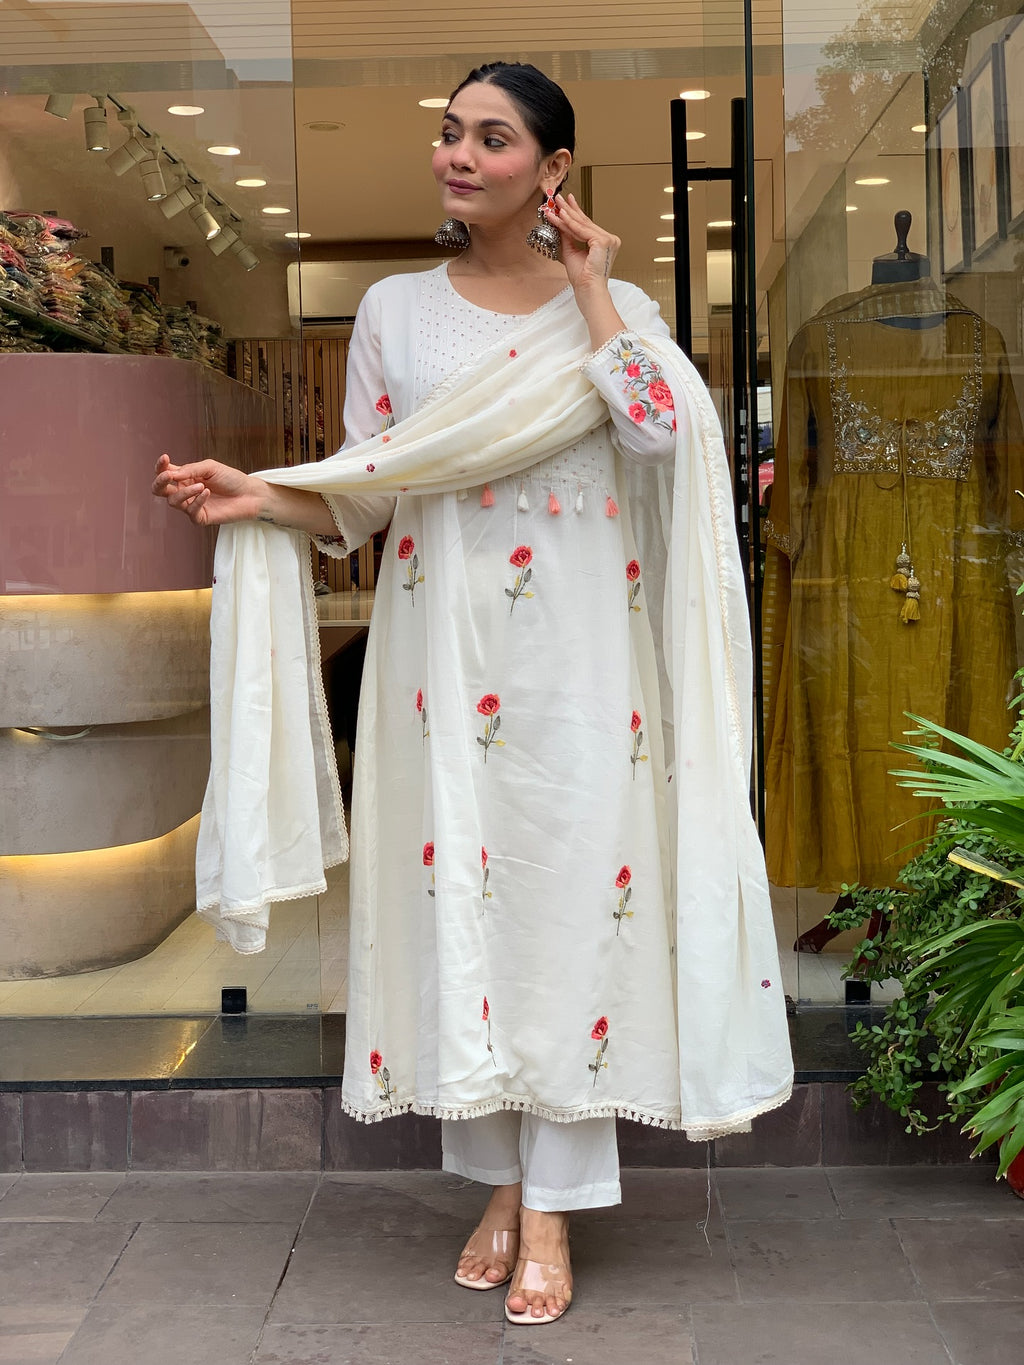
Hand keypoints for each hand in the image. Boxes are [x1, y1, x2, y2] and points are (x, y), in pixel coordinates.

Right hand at [152, 453, 266, 526]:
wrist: (249, 494)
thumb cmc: (231, 478)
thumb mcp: (210, 467)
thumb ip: (190, 470)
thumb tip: (170, 474)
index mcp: (185, 477)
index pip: (164, 472)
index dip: (160, 466)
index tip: (165, 457)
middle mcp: (185, 491)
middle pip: (159, 490)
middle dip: (160, 482)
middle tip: (168, 476)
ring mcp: (191, 505)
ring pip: (174, 501)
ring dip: (185, 492)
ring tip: (201, 485)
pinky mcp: (200, 517)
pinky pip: (190, 511)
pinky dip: (198, 501)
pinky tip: (207, 493)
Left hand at [545, 193, 619, 294]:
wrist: (588, 290)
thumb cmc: (582, 278)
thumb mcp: (572, 251)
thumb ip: (568, 236)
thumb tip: (560, 221)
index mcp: (605, 243)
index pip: (587, 225)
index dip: (575, 213)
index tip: (566, 203)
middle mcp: (610, 239)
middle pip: (585, 222)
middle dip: (570, 209)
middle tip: (559, 198)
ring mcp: (608, 240)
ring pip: (582, 225)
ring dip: (566, 214)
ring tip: (555, 204)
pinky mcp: (603, 242)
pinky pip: (582, 230)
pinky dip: (569, 223)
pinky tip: (560, 215)